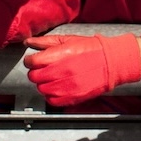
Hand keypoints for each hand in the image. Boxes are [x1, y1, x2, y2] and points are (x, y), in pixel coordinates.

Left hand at [24, 33, 140, 105]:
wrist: (112, 62)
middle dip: (37, 72)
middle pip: (34, 76)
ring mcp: (66, 86)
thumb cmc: (93, 49)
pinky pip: (51, 100)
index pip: (32, 62)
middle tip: (46, 69)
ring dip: (45, 83)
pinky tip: (59, 87)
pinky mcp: (71, 97)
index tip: (35, 60)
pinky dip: (52, 95)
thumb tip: (28, 42)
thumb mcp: (70, 40)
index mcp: (60, 55)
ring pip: (42, 89)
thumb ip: (47, 42)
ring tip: (55, 77)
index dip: (31, 60)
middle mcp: (61, 71)